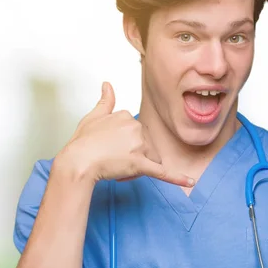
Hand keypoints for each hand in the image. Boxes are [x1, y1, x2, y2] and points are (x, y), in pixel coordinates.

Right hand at [60, 82, 194, 186]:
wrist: (77, 162)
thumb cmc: (82, 142)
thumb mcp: (93, 117)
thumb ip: (105, 101)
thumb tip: (107, 85)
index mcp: (127, 116)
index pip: (136, 132)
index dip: (125, 143)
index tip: (110, 148)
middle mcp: (136, 128)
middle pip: (146, 145)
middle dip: (133, 154)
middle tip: (112, 160)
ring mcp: (139, 146)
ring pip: (150, 157)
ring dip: (139, 165)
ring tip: (118, 168)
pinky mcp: (140, 164)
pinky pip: (162, 171)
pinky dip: (177, 178)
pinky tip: (190, 182)